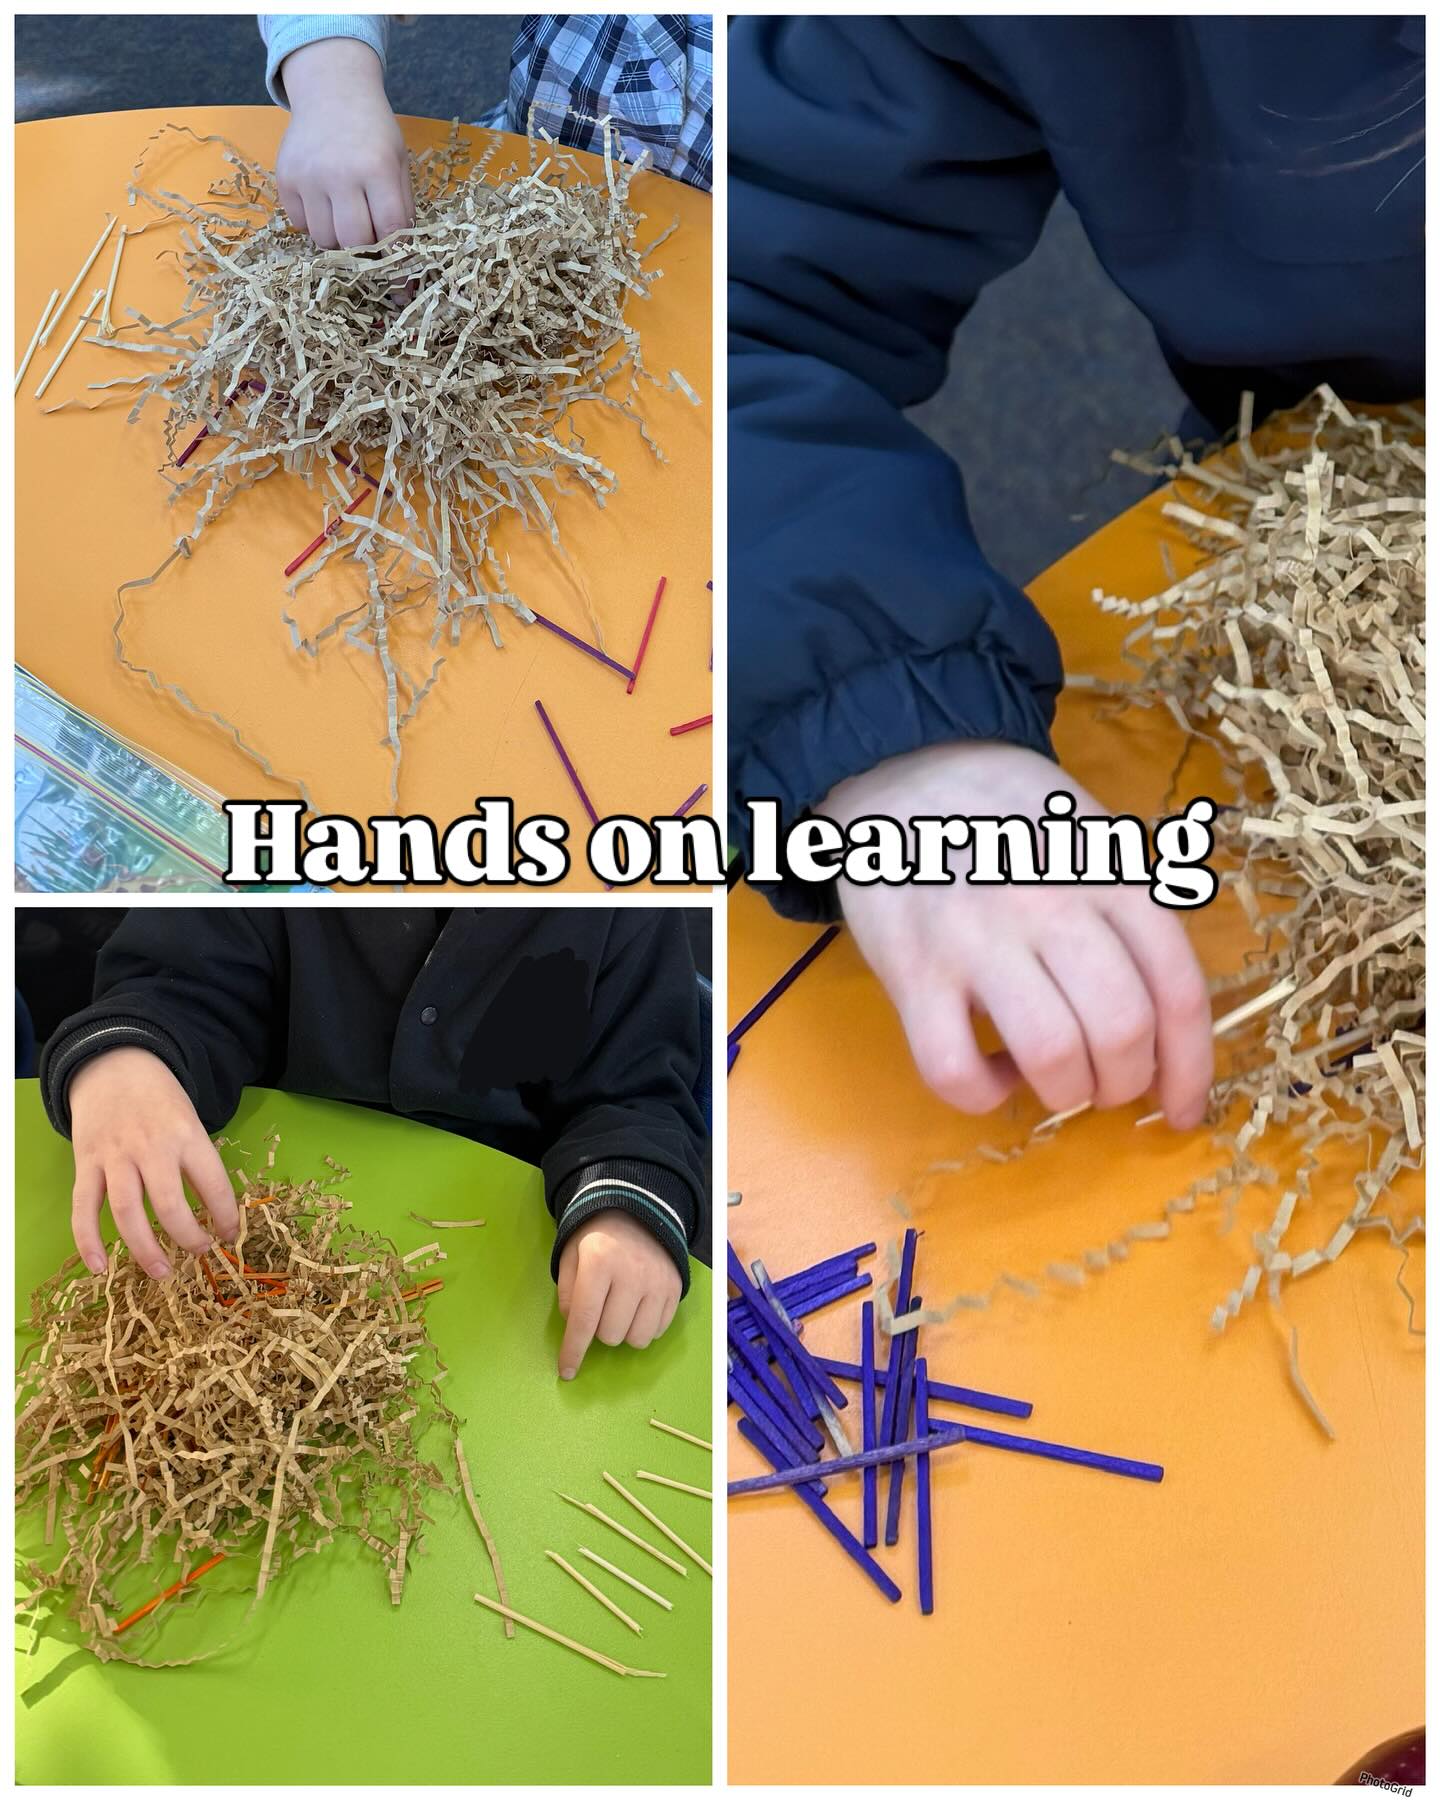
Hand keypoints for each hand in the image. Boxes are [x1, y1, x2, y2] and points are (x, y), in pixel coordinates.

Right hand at [68, 1048, 239, 1280]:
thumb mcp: (190, 1120)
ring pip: (127, 1212)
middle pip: (169, 1205)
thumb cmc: (160, 1099)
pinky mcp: (85, 1163)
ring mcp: (114, 1157)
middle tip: (198, 1253)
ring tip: (162, 1272)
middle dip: (188, 1237)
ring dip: (145, 1248)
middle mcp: (150, 1148)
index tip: (230, 1235)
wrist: (113, 1064)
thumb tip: (214, 1210)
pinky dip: (88, 1241)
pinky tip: (99, 1267)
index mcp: (186, 1135)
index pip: (213, 1184)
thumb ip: (198, 1160)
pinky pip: (83, 1208)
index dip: (226, 1216)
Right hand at [275, 38, 413, 247]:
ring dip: (338, 238)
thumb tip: (401, 254)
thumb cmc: (372, 132)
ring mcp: (308, 176)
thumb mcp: (398, 162)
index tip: (397, 268)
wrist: (332, 92)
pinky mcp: (285, 178)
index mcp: (377, 168)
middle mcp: (340, 173)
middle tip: (368, 238)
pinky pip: (300, 224)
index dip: (396, 255)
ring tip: (344, 217)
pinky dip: (314, 223)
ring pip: (324, 239)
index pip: (389, 230)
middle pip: (353, 241)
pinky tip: (323, 203)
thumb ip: (402, 207)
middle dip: (364, 250)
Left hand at [556, 1211, 681, 1380]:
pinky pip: (658, 1331)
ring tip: (620, 1308)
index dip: (573, 1351)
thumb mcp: (570, 1257)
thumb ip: (568, 1295)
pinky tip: (638, 1306)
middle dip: (599, 1329)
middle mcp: (631, 1273)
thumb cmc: (596, 1239)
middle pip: (610, 1335)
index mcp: (599, 1262)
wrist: (637, 1213)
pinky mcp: (675, 1289)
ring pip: (636, 1339)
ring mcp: (657, 1282)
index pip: (584, 1319)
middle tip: (600, 1306)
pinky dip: (644, 1326)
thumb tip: (576, 1328)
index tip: (566, 1372)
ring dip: (623, 1331)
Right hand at [825, 741, 1213, 1128]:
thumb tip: (1165, 1028)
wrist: (898, 770)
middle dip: (1123, 1084)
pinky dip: (982, 1094)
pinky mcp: (912, 971)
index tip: (1183, 1109)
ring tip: (1051, 1078)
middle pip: (1122, 1031)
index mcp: (1109, 875)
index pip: (1176, 990)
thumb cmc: (1006, 817)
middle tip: (1102, 1082)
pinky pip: (955, 1070)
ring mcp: (977, 939)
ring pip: (1053, 1056)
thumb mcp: (1093, 836)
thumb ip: (1132, 913)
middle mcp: (1051, 906)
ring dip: (1064, 1093)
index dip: (1190, 1069)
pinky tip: (988, 1072)